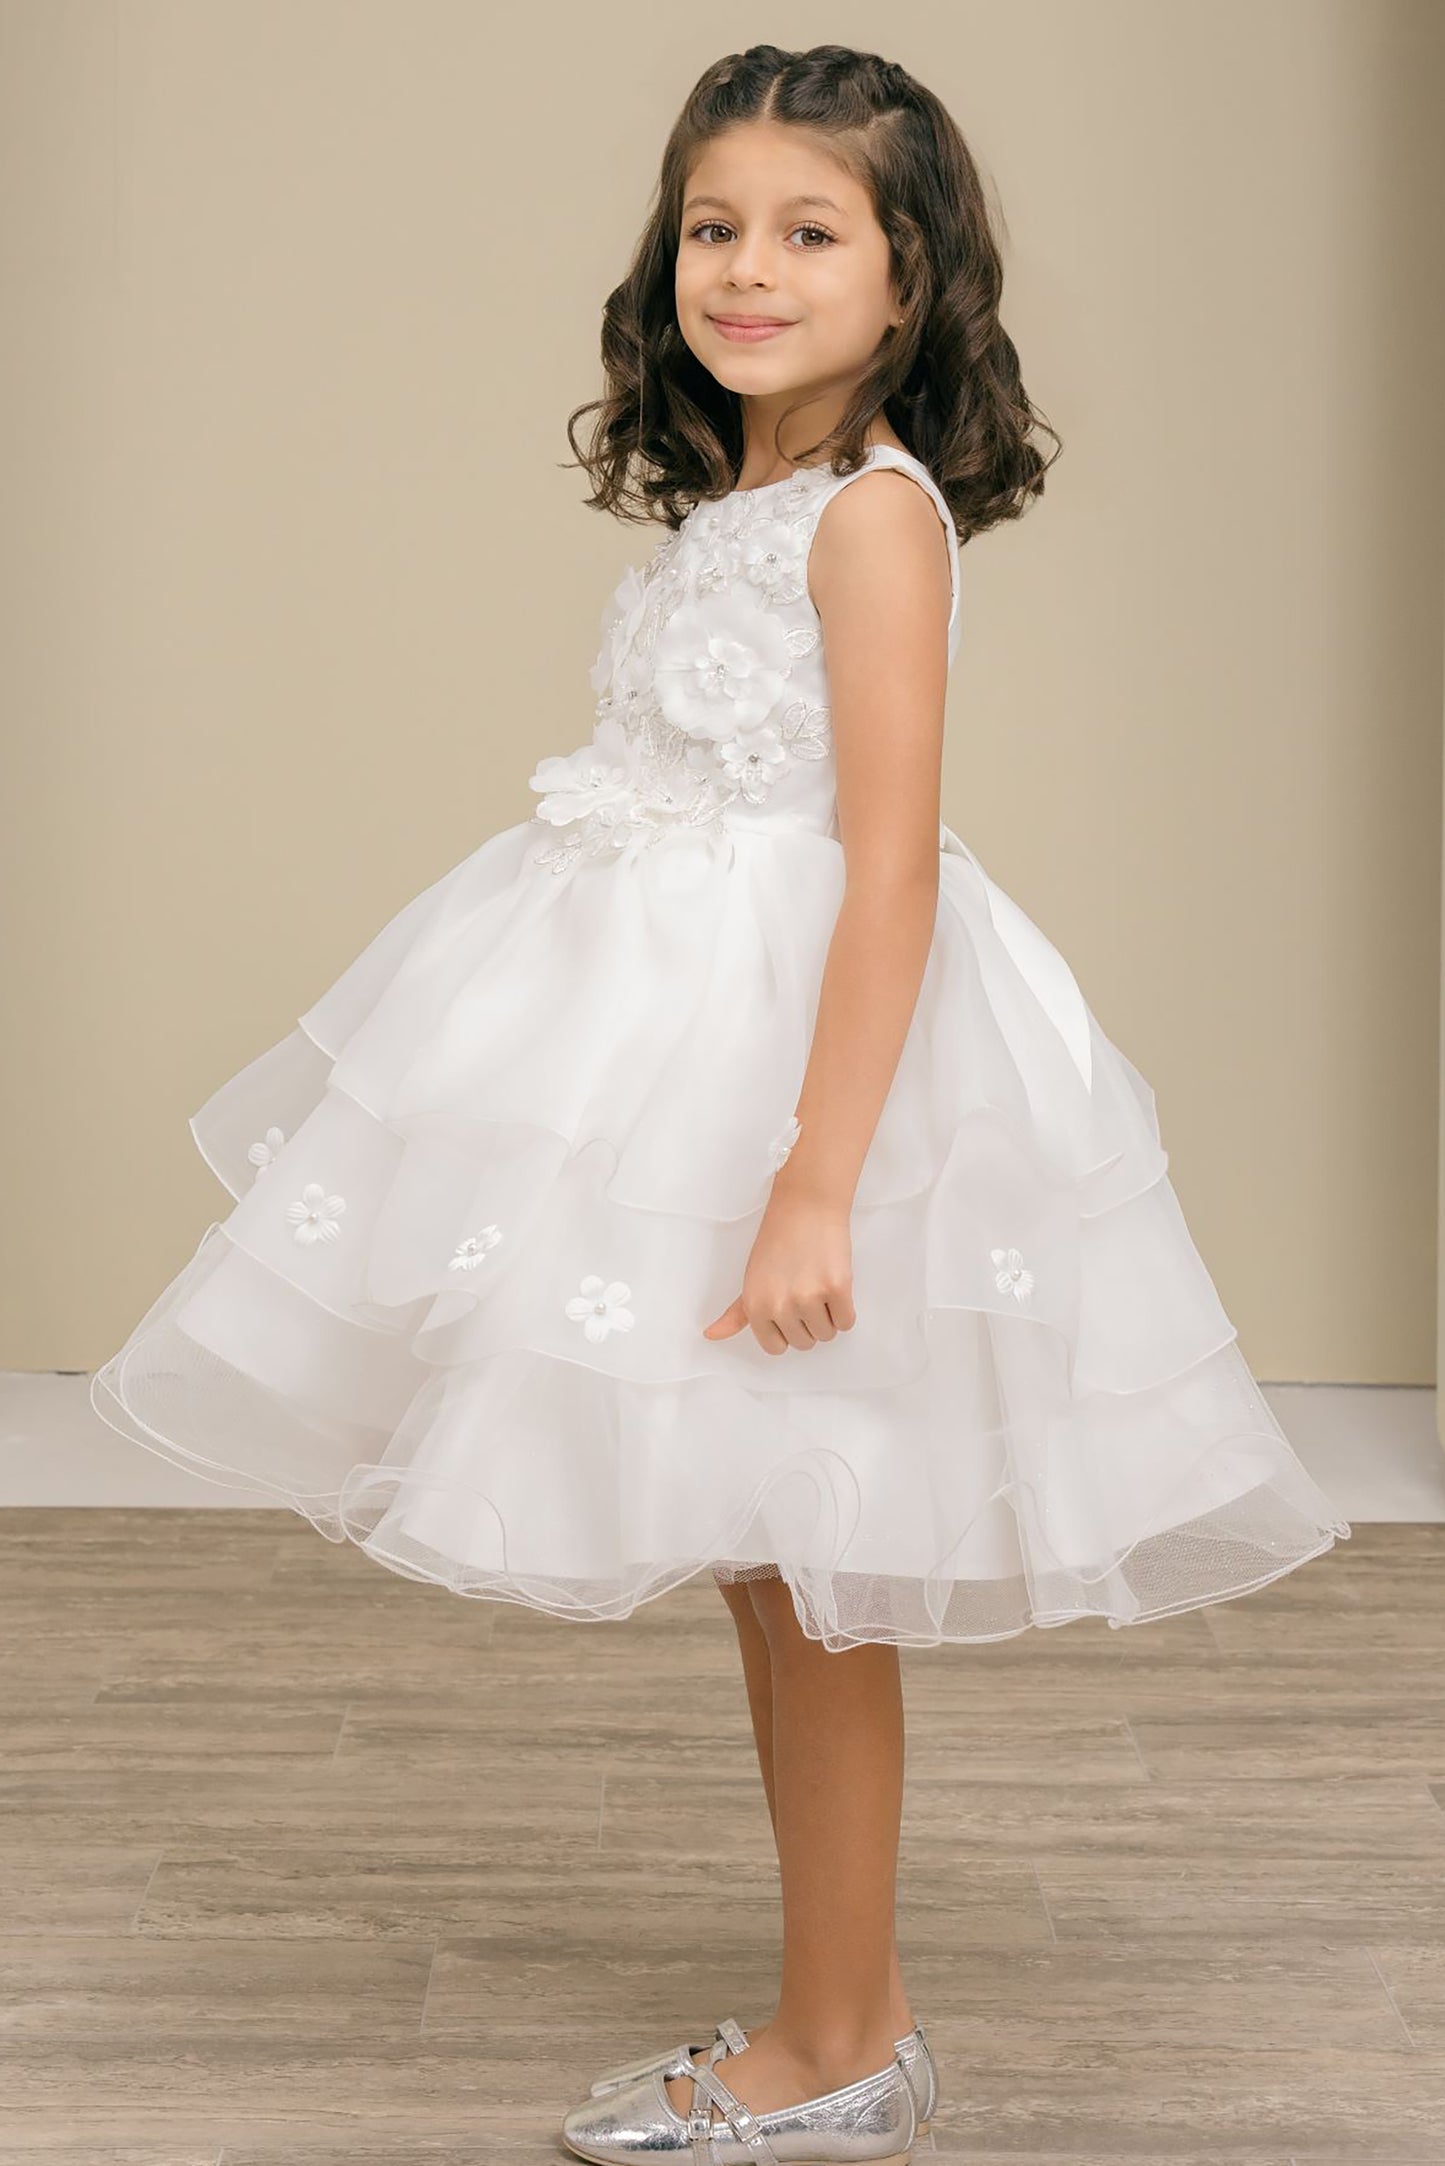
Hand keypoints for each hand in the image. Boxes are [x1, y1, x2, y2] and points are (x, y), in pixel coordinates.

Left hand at [702, 1188, 856, 1354]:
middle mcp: (779, 1305)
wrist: (805, 1207)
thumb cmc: (778, 1241)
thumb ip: (736, 1313)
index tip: (788, 1309)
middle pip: (804, 1343)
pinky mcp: (836, 1288)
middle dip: (809, 1322)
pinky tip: (833, 1283)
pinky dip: (845, 1308)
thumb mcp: (750, 1279)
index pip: (776, 1347)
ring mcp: (808, 1297)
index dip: (786, 1330)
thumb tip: (711, 1335)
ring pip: (826, 1334)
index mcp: (755, 1306)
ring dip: (828, 1315)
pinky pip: (846, 1322)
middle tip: (805, 1289)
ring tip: (819, 1284)